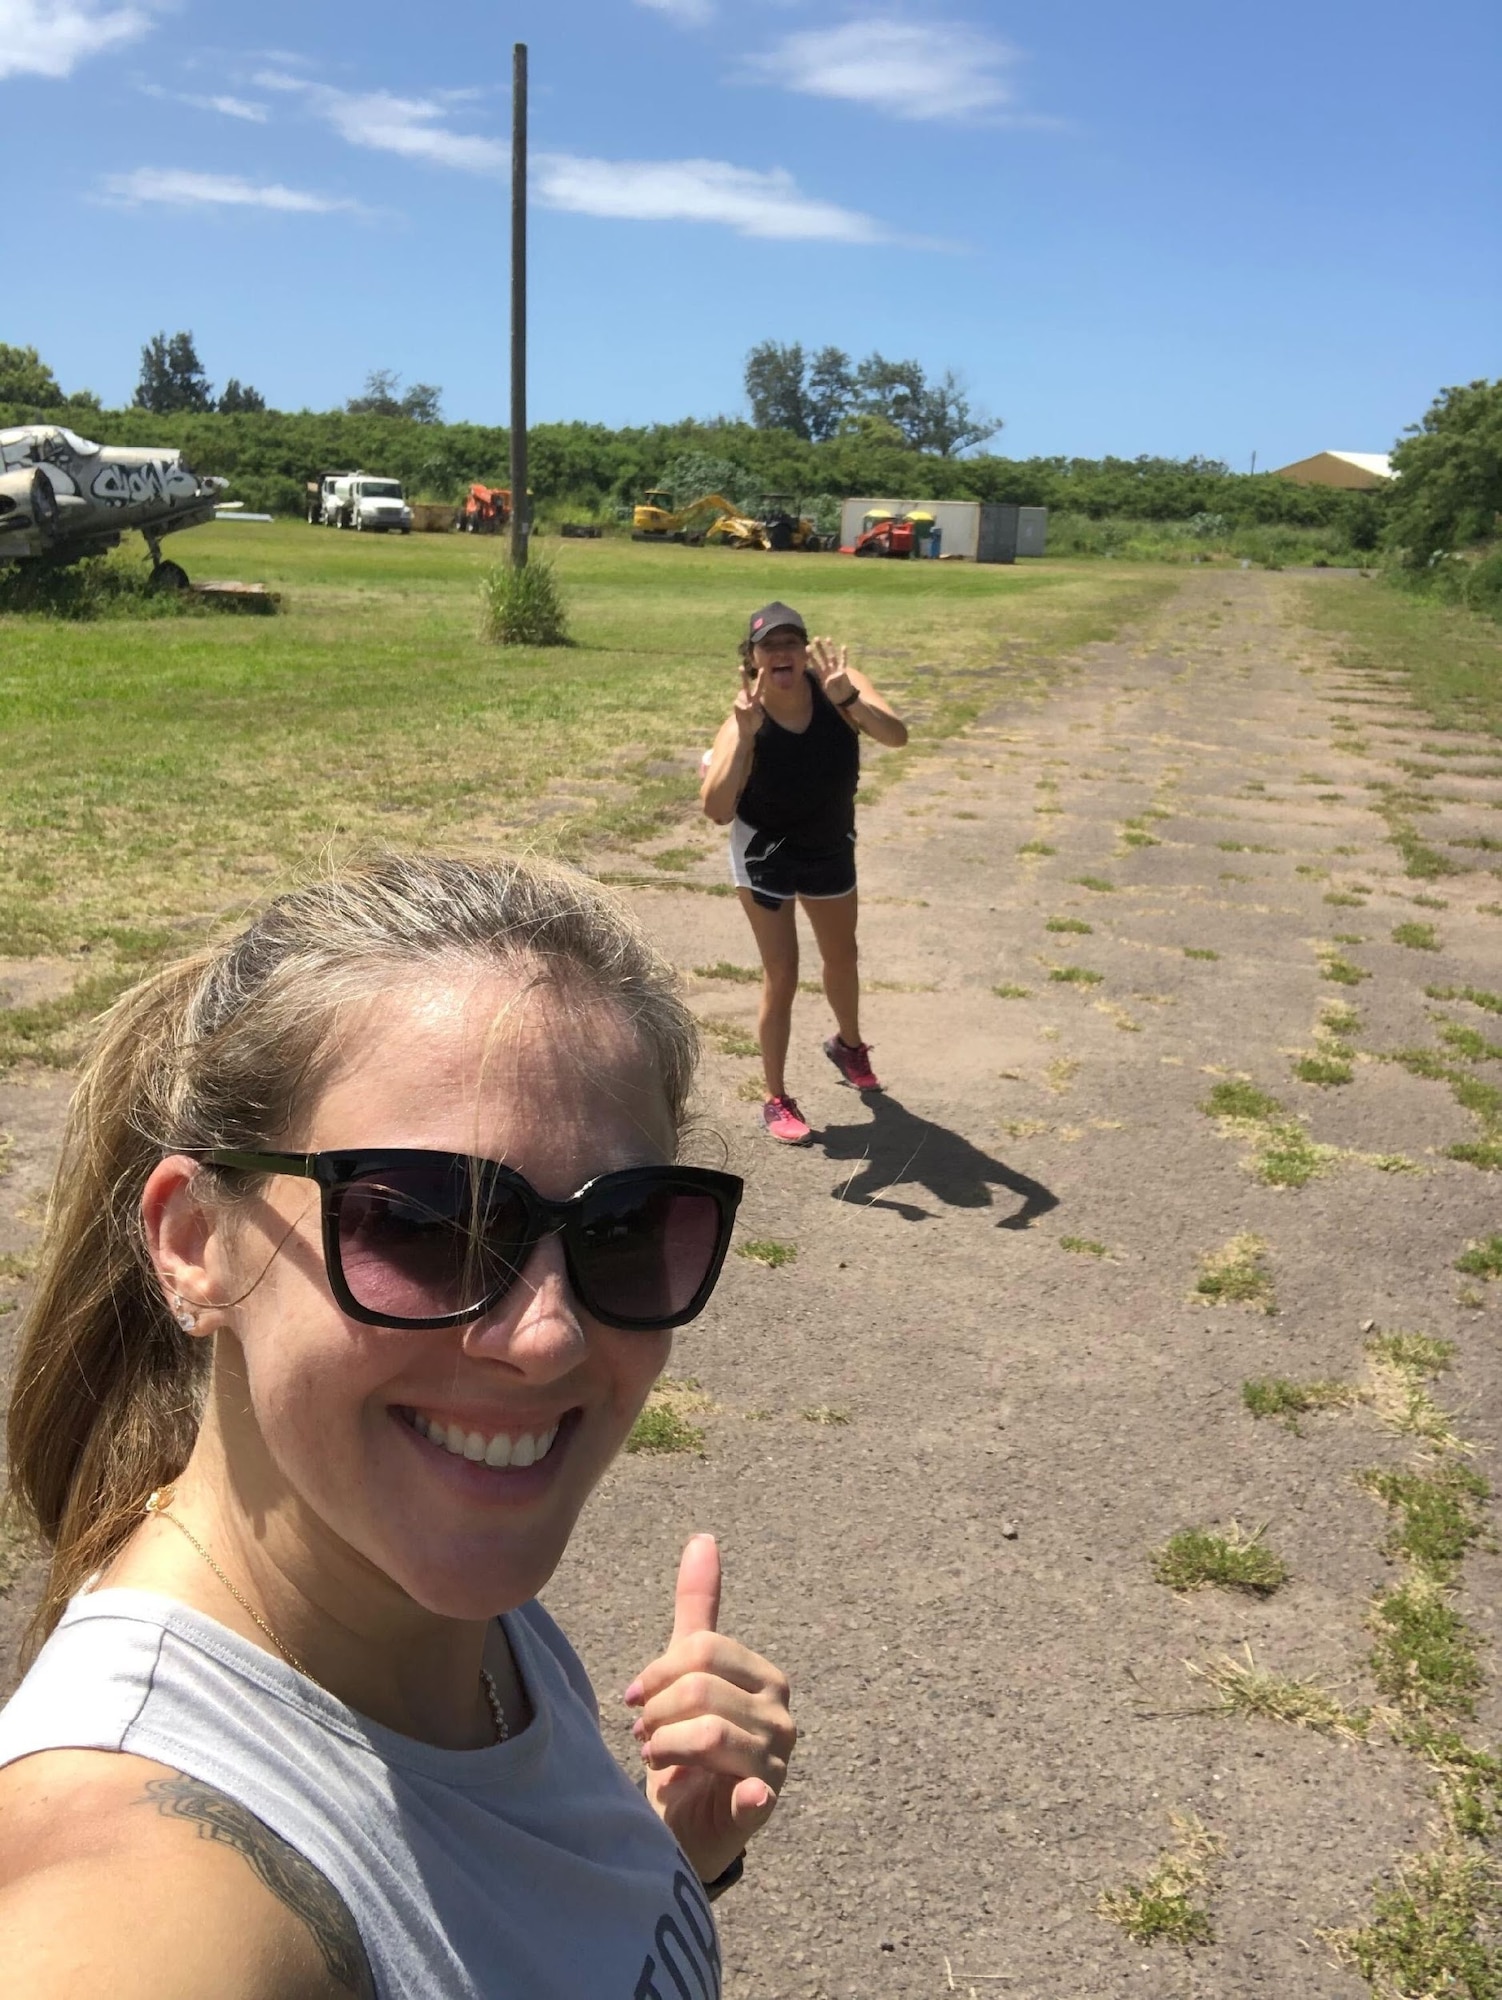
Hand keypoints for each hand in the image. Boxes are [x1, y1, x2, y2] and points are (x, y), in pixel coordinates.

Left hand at [624, 1535, 794, 1885]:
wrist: (688, 1820)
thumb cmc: (688, 1740)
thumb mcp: (688, 1670)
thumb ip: (699, 1607)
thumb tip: (704, 1537)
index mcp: (766, 1678)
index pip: (705, 1650)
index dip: (658, 1672)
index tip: (634, 1698)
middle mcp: (781, 1716)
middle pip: (702, 1688)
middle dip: (658, 1710)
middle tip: (641, 1732)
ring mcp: (777, 1762)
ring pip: (709, 1733)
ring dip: (665, 1745)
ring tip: (654, 1755)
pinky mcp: (764, 1806)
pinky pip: (754, 1791)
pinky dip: (743, 1791)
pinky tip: (730, 1792)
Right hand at [733, 663, 766, 739]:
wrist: (746, 729)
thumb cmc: (755, 723)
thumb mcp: (760, 718)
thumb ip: (756, 711)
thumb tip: (748, 706)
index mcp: (756, 699)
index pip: (759, 687)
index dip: (761, 678)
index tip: (762, 669)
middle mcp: (748, 698)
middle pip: (745, 685)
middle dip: (743, 677)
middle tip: (740, 667)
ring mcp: (741, 701)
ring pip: (741, 696)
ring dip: (745, 702)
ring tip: (748, 710)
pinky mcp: (736, 705)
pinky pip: (738, 704)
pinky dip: (742, 708)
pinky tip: (744, 713)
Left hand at [808, 636, 855, 707]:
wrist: (843, 698)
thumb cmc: (834, 695)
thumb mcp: (829, 691)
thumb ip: (830, 684)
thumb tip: (832, 677)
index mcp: (822, 675)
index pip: (816, 663)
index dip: (812, 656)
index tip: (807, 648)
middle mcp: (828, 670)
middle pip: (823, 657)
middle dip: (819, 648)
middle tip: (815, 638)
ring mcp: (836, 669)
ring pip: (832, 657)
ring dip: (830, 648)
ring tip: (828, 638)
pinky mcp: (843, 671)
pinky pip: (843, 662)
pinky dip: (844, 655)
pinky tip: (843, 646)